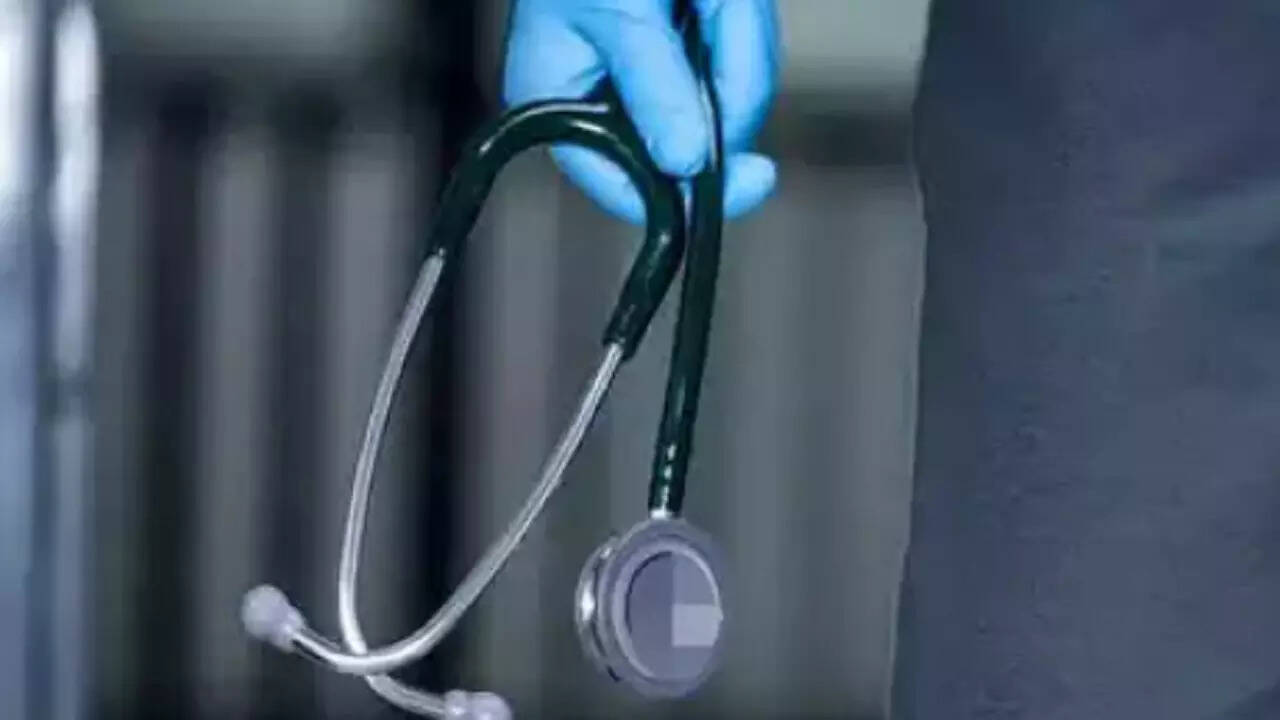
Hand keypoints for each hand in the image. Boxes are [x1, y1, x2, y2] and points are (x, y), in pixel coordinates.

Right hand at [503, 0, 778, 223]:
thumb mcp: (619, 12)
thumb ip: (655, 85)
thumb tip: (686, 162)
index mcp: (560, 107)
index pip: (624, 186)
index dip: (685, 195)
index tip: (752, 178)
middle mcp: (606, 104)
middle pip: (691, 143)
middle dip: (726, 79)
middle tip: (718, 9)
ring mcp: (651, 80)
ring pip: (726, 99)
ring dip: (737, 37)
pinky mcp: (686, 54)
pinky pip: (736, 61)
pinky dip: (740, 22)